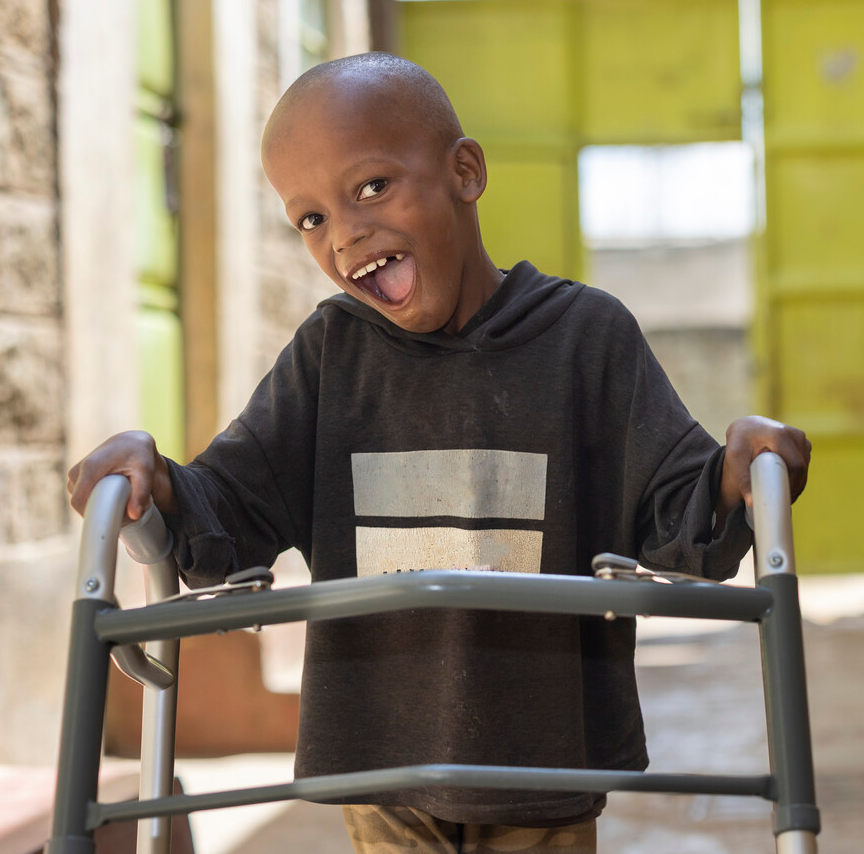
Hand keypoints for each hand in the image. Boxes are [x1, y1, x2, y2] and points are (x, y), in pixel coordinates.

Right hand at [67, 431, 177, 520]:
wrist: (132, 442)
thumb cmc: (139, 455)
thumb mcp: (145, 472)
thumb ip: (141, 493)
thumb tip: (134, 516)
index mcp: (90, 467)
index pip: (80, 502)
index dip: (94, 516)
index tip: (115, 521)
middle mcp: (78, 471)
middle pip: (80, 504)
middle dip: (100, 513)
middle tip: (125, 513)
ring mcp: (75, 474)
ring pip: (81, 501)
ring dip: (98, 507)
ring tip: (122, 502)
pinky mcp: (77, 478)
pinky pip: (82, 497)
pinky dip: (95, 501)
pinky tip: (113, 498)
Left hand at [715, 416, 810, 530]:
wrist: (746, 426)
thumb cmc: (739, 441)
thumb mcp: (735, 458)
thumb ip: (742, 479)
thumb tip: (752, 502)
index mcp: (780, 435)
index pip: (795, 466)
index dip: (792, 485)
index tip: (782, 499)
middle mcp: (795, 434)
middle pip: (802, 468)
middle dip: (795, 487)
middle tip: (781, 501)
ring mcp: (801, 438)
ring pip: (805, 467)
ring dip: (797, 482)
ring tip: (782, 494)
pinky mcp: (803, 442)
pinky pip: (804, 463)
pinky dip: (798, 475)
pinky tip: (786, 484)